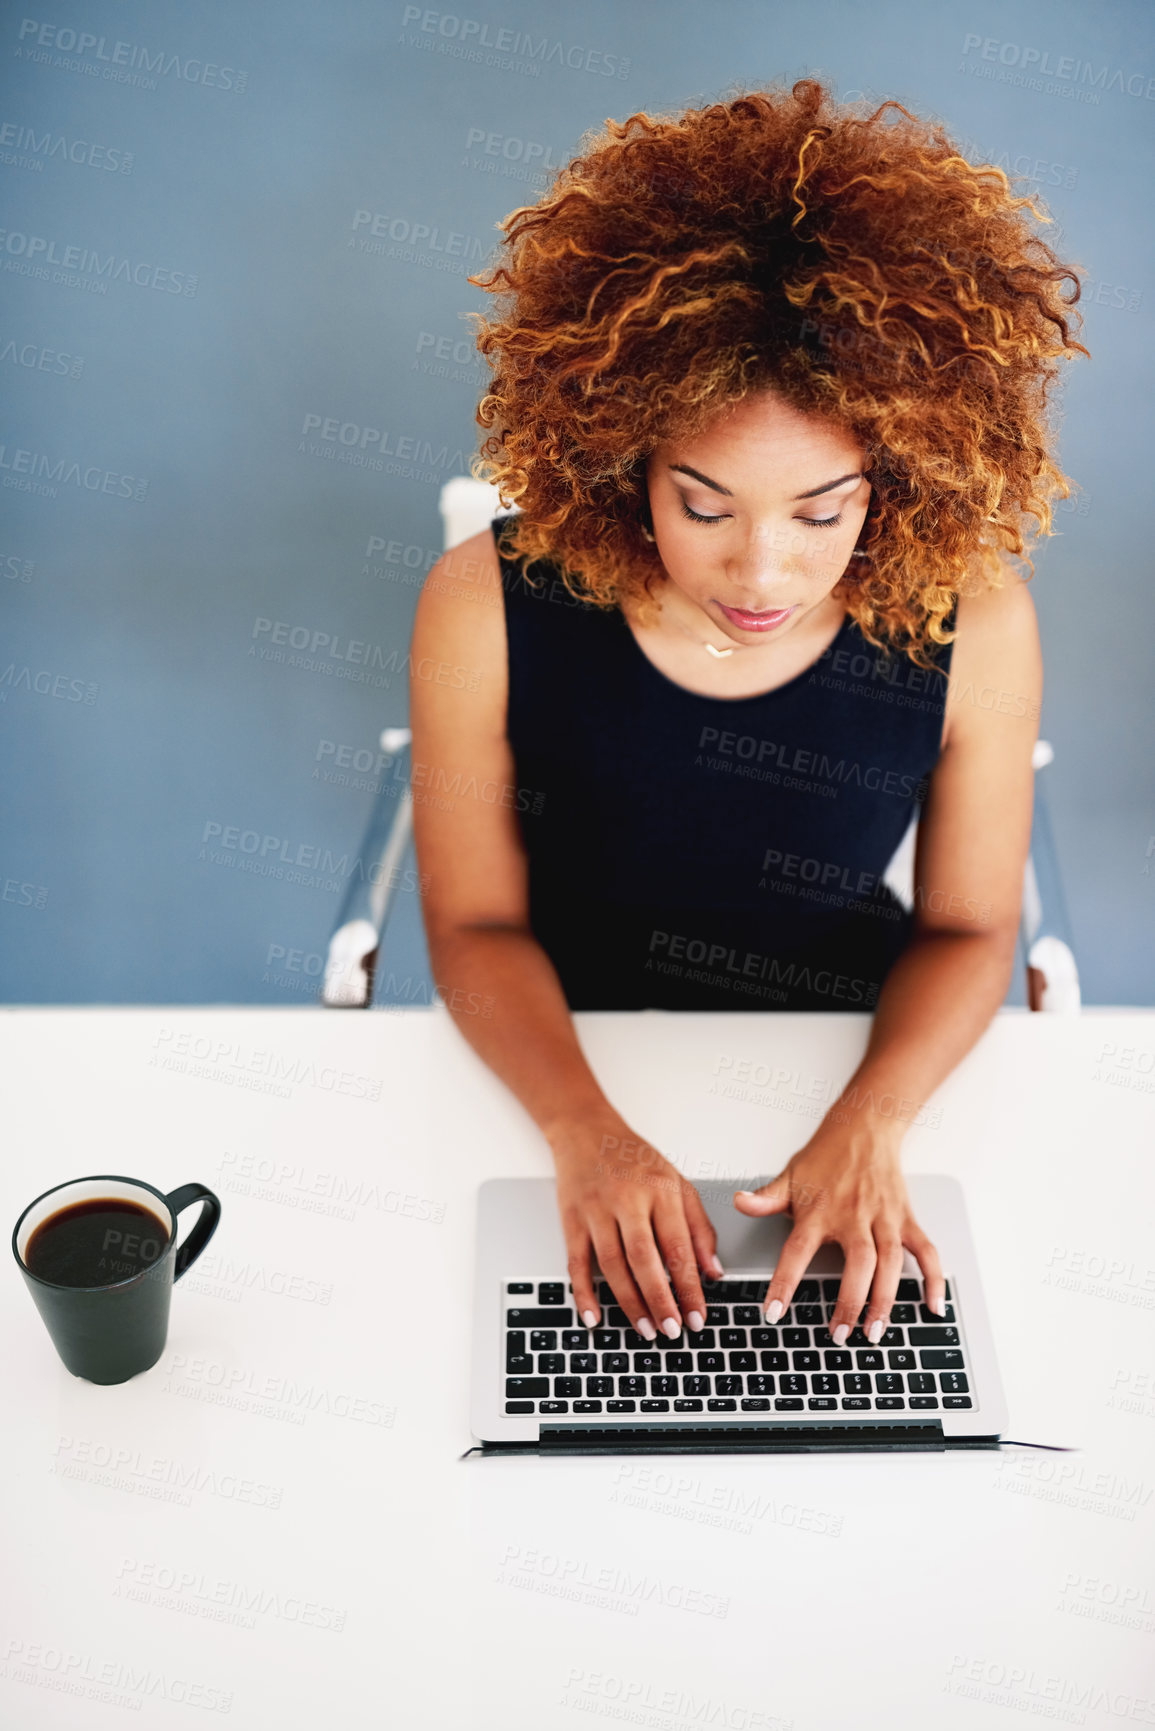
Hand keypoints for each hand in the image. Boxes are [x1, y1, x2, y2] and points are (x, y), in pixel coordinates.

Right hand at [548, 1108, 721, 1337]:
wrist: (585, 1131)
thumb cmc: (635, 1159)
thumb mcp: (678, 1182)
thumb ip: (699, 1226)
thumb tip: (713, 1271)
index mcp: (661, 1190)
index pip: (679, 1246)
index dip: (690, 1286)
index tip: (698, 1317)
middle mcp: (628, 1200)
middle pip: (644, 1259)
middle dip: (661, 1300)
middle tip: (673, 1331)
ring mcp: (596, 1211)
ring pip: (612, 1265)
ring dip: (629, 1302)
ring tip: (647, 1329)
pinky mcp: (572, 1220)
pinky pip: (576, 1262)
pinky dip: (583, 1293)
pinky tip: (594, 1317)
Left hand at [732, 1122, 946, 1342]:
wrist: (865, 1127)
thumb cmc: (826, 1155)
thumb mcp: (789, 1175)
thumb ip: (766, 1197)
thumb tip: (738, 1202)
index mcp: (820, 1211)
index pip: (797, 1252)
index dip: (784, 1284)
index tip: (774, 1314)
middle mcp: (854, 1217)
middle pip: (857, 1264)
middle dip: (850, 1302)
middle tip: (839, 1336)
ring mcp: (884, 1219)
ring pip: (891, 1264)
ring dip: (885, 1300)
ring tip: (874, 1332)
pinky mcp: (906, 1219)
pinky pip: (926, 1252)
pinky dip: (933, 1280)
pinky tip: (932, 1307)